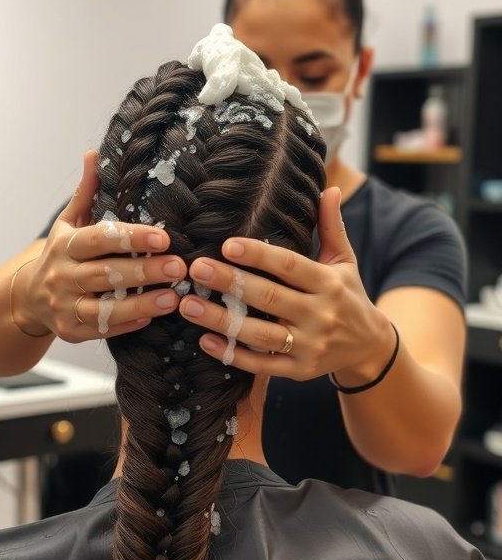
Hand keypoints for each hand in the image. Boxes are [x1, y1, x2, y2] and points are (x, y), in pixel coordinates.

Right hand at [15, 151, 185, 341]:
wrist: (27, 298)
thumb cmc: (60, 255)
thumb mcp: (68, 223)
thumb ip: (86, 194)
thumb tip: (94, 154)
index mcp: (65, 246)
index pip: (99, 239)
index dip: (131, 238)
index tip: (164, 236)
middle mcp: (62, 276)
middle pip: (106, 275)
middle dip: (144, 271)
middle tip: (179, 267)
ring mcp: (64, 307)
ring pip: (104, 309)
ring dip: (141, 304)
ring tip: (173, 298)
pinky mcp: (70, 332)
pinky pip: (102, 331)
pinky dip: (127, 325)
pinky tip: (153, 318)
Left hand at [179, 186, 392, 380]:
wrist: (370, 347)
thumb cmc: (348, 296)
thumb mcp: (345, 261)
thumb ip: (331, 227)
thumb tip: (330, 188)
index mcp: (329, 283)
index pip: (290, 266)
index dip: (259, 255)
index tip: (228, 245)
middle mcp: (320, 315)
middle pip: (269, 298)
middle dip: (230, 282)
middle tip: (196, 269)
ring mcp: (309, 346)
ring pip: (259, 334)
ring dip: (221, 321)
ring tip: (189, 304)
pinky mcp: (299, 371)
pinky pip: (261, 365)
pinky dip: (232, 355)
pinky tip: (205, 340)